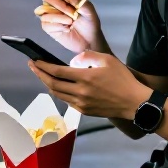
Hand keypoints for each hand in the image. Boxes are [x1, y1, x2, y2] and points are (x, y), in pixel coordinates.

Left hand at [29, 52, 149, 119]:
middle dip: (40, 74)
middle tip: (32, 66)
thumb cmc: (123, 79)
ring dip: (47, 84)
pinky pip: (67, 101)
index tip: (34, 60)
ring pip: (57, 94)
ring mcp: (81, 104)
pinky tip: (58, 86)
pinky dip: (59, 93)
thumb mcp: (107, 60)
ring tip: (43, 75)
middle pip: (52, 84)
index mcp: (85, 77)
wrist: (134, 103)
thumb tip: (72, 61)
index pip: (57, 71)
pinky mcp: (85, 111)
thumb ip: (87, 56)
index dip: (43, 66)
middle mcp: (80, 92)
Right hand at [37, 0, 105, 54]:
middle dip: (61, 6)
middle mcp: (54, 3)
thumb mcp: (88, 9)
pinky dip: (58, 26)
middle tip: (73, 14)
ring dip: (60, 18)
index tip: (72, 2)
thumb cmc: (89, 22)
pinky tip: (67, 28)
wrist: (89, 39)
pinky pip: (45, 23)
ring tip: (71, 23)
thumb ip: (79, 0)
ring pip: (45, 11)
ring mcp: (49, 14)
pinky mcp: (47, 26)